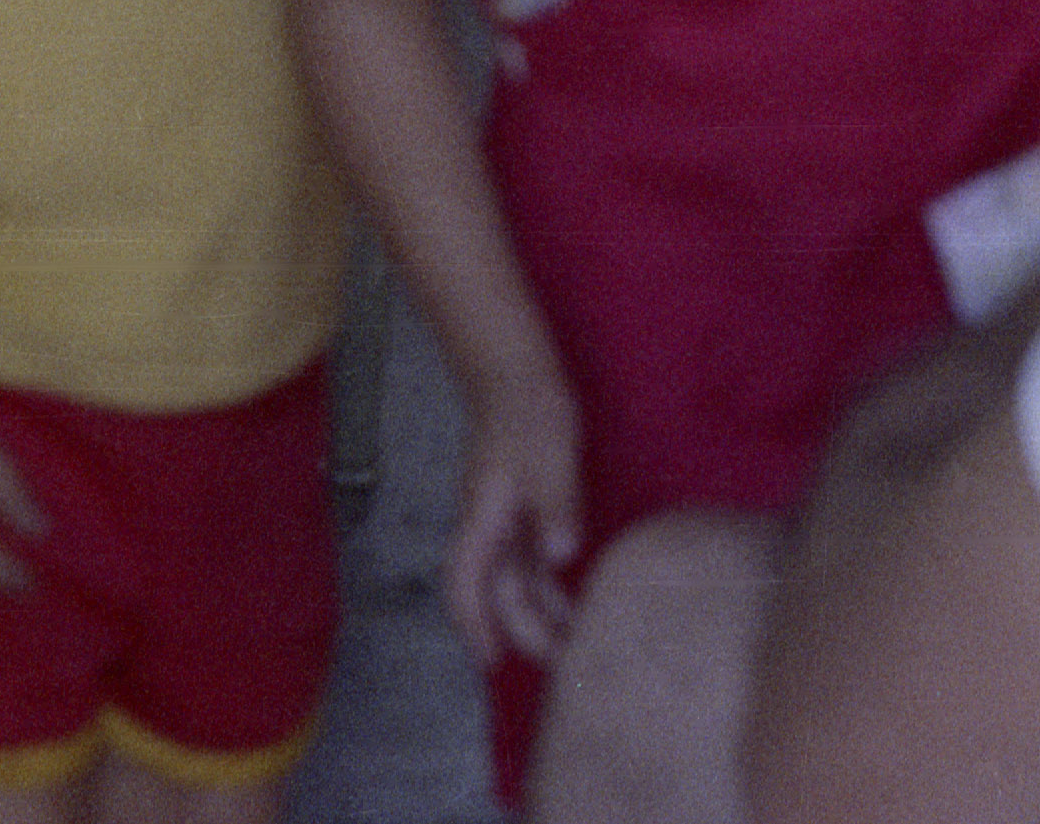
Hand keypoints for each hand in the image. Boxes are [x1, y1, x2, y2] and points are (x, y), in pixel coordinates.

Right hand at [445, 356, 589, 666]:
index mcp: (483, 515)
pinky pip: (529, 563)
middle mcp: (487, 525)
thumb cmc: (528, 409)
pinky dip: (548, 589)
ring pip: (513, 581)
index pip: (464, 581)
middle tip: (562, 667)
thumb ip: (555, 504)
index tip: (491, 661)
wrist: (516, 372)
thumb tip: (559, 555)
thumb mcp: (549, 455)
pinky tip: (574, 604)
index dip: (473, 623)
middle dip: (521, 632)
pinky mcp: (520, 511)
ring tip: (575, 648)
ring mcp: (503, 520)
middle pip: (494, 592)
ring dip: (538, 615)